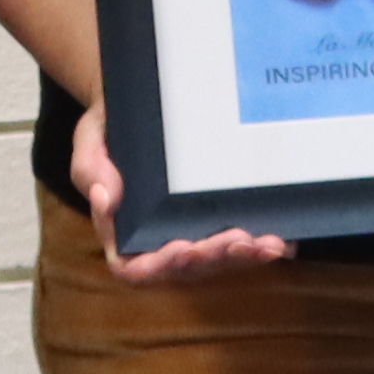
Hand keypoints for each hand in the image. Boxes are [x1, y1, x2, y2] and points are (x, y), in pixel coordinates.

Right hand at [68, 103, 290, 284]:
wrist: (140, 104)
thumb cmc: (110, 128)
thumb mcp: (90, 141)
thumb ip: (91, 170)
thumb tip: (105, 199)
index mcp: (122, 233)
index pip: (136, 267)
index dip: (161, 265)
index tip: (184, 247)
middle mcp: (157, 241)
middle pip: (186, 268)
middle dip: (215, 258)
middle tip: (240, 241)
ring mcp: (189, 233)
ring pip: (217, 262)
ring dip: (244, 257)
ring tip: (269, 244)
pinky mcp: (215, 221)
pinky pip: (238, 244)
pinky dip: (261, 246)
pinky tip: (283, 240)